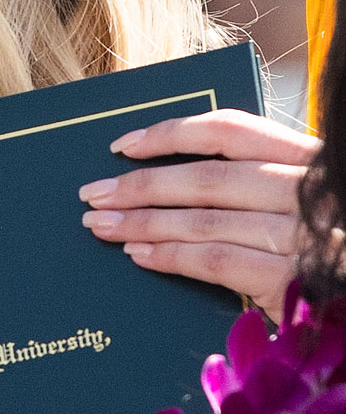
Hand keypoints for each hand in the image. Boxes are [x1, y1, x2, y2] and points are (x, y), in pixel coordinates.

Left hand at [80, 108, 318, 321]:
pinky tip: (139, 256)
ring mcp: (311, 238)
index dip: (172, 132)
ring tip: (101, 225)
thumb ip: (260, 191)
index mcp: (317, 164)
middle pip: (208, 177)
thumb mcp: (311, 210)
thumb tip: (173, 181)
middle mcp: (316, 194)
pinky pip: (219, 261)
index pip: (234, 131)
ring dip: (143, 222)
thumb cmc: (333, 261)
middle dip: (141, 184)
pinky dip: (172, 256)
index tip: (123, 144)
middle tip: (92, 192)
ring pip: (206, 218)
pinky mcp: (302, 282)